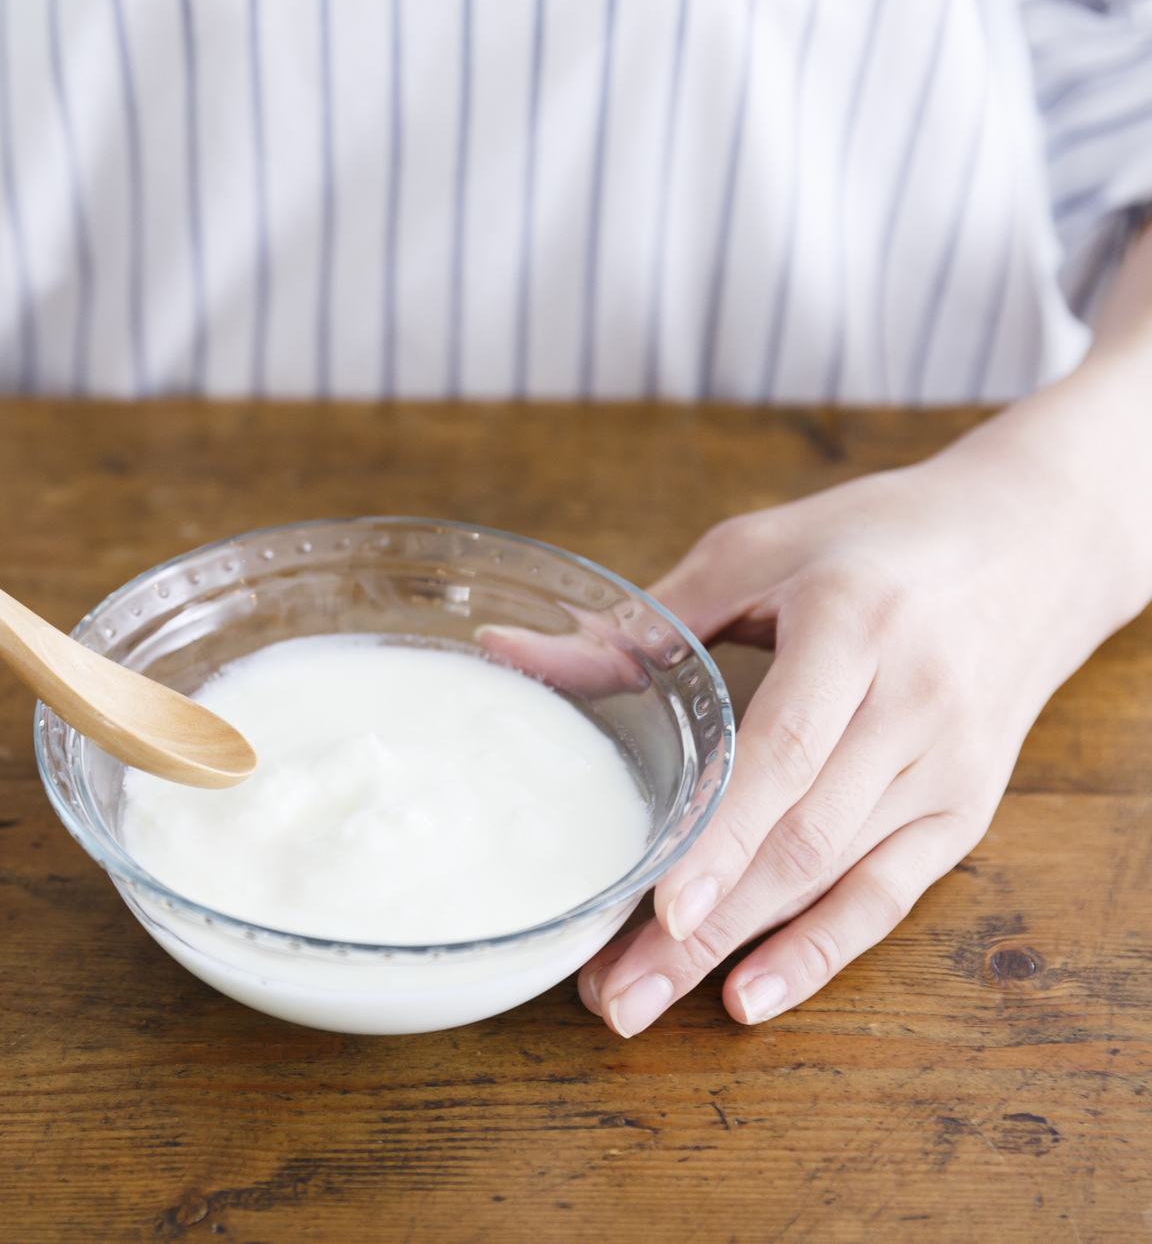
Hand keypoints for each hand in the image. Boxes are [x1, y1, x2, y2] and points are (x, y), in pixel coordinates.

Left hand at [577, 427, 1148, 1035]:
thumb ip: (645, 621)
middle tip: (611, 995)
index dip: (722, 834)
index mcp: (854, 624)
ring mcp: (947, 766)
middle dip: (702, 928)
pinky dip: (821, 953)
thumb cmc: (873, 539)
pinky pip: (889, 896)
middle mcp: (911, 704)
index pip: (784, 748)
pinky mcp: (965, 808)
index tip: (661, 906)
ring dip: (737, 950)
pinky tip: (750, 995)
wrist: (1033, 541)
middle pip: (800, 837)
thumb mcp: (757, 549)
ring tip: (641, 1002)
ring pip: (835, 878)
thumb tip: (508, 652)